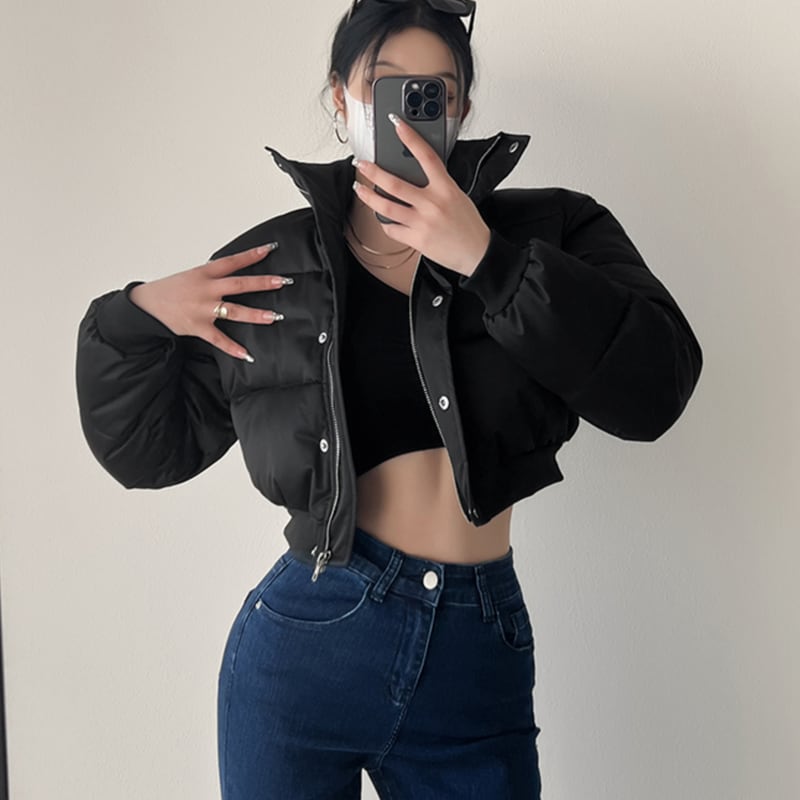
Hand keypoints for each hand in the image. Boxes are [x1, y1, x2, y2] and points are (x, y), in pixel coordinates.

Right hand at [129, 243, 288, 361]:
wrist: (147, 305)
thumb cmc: (171, 290)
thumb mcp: (193, 275)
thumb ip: (214, 275)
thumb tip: (236, 270)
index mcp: (204, 273)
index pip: (232, 261)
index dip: (251, 255)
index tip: (269, 249)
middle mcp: (205, 290)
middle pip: (238, 284)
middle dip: (263, 283)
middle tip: (282, 282)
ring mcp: (202, 309)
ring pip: (234, 311)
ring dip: (256, 314)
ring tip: (274, 316)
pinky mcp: (198, 327)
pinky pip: (219, 339)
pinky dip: (233, 348)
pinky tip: (247, 355)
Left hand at [352, 114, 490, 276]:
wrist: (476, 252)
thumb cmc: (468, 225)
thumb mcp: (458, 196)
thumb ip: (438, 186)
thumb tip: (416, 176)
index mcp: (446, 188)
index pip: (426, 156)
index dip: (410, 138)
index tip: (397, 124)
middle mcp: (432, 204)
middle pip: (395, 184)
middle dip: (373, 172)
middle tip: (362, 164)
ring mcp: (422, 222)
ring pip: (386, 207)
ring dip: (369, 197)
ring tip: (360, 189)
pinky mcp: (417, 240)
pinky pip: (392, 230)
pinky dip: (385, 224)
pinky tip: (382, 219)